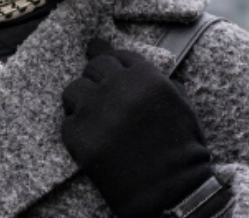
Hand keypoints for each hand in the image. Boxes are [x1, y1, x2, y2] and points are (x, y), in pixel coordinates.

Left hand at [62, 39, 224, 217]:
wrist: (171, 193)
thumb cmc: (181, 150)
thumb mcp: (180, 106)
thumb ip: (154, 78)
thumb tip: (125, 58)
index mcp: (146, 79)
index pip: (117, 56)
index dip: (113, 63)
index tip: (110, 70)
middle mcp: (117, 89)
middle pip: (93, 67)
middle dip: (98, 79)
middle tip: (107, 99)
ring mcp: (94, 112)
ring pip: (73, 90)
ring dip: (82, 101)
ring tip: (98, 119)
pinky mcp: (77, 136)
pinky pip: (68, 121)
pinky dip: (78, 129)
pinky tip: (96, 141)